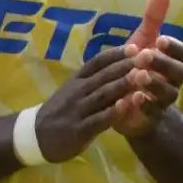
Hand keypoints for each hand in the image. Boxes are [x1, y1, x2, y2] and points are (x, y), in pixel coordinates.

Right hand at [33, 47, 143, 162]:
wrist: (35, 135)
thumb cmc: (60, 111)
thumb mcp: (73, 90)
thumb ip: (93, 80)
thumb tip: (119, 64)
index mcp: (77, 80)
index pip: (97, 62)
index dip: (116, 54)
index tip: (135, 47)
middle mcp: (78, 91)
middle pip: (103, 75)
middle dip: (126, 65)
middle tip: (147, 57)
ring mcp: (78, 110)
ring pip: (103, 94)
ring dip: (123, 84)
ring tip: (142, 76)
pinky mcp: (79, 129)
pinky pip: (99, 119)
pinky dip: (114, 112)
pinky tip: (128, 106)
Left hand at [111, 0, 182, 136]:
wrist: (123, 100)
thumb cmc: (136, 66)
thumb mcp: (143, 40)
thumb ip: (154, 18)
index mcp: (174, 62)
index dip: (175, 47)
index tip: (159, 39)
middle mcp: (174, 82)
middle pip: (181, 73)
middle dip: (163, 64)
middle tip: (144, 56)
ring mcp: (163, 101)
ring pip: (168, 94)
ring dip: (154, 84)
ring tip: (136, 76)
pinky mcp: (149, 117)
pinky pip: (152, 113)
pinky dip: (142, 106)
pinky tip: (129, 98)